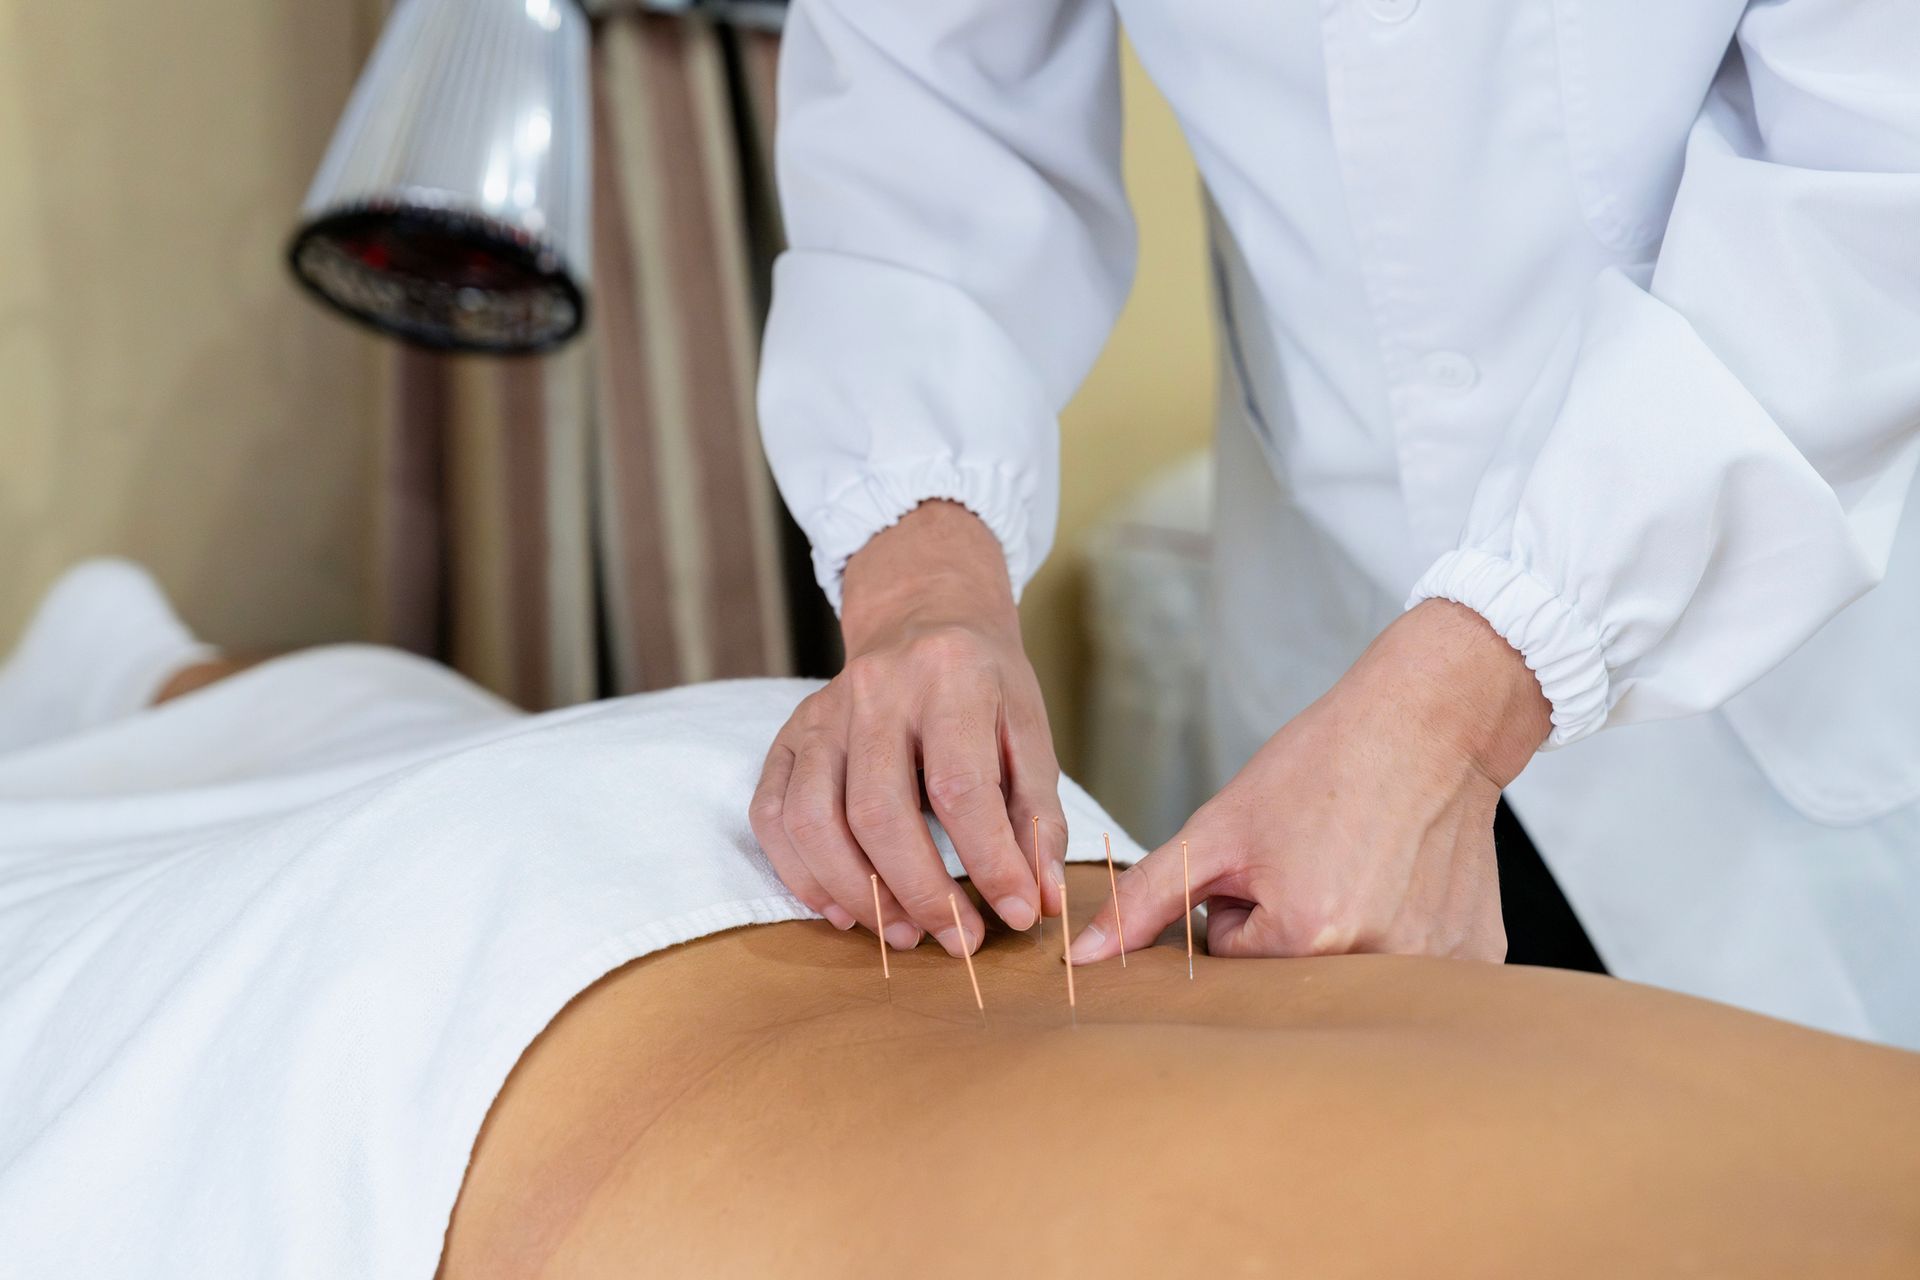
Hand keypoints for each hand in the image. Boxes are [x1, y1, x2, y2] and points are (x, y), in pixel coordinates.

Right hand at [750, 501, 1066, 956]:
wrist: (922, 618)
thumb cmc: (983, 685)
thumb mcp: (1029, 731)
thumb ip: (1037, 815)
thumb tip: (1041, 899)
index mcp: (949, 678)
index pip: (960, 787)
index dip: (990, 862)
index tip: (1017, 913)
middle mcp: (874, 691)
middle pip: (879, 811)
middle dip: (921, 891)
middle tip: (958, 941)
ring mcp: (821, 714)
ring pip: (813, 820)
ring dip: (856, 893)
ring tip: (904, 933)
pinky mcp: (787, 737)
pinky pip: (772, 816)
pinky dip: (800, 875)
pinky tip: (842, 909)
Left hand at [1070, 600, 1551, 964]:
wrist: (1431, 722)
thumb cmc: (1322, 765)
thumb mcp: (1220, 827)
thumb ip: (1145, 897)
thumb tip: (1080, 960)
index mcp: (1305, 936)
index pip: (1230, 959)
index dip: (1238, 904)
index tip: (1272, 859)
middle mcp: (1375, 964)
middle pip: (1290, 978)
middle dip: (1286, 930)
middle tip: (1316, 860)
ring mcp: (1437, 967)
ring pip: (1348, 976)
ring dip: (1342, 933)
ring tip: (1362, 865)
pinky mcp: (1479, 959)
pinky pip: (1411, 973)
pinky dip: (1400, 934)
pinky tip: (1407, 881)